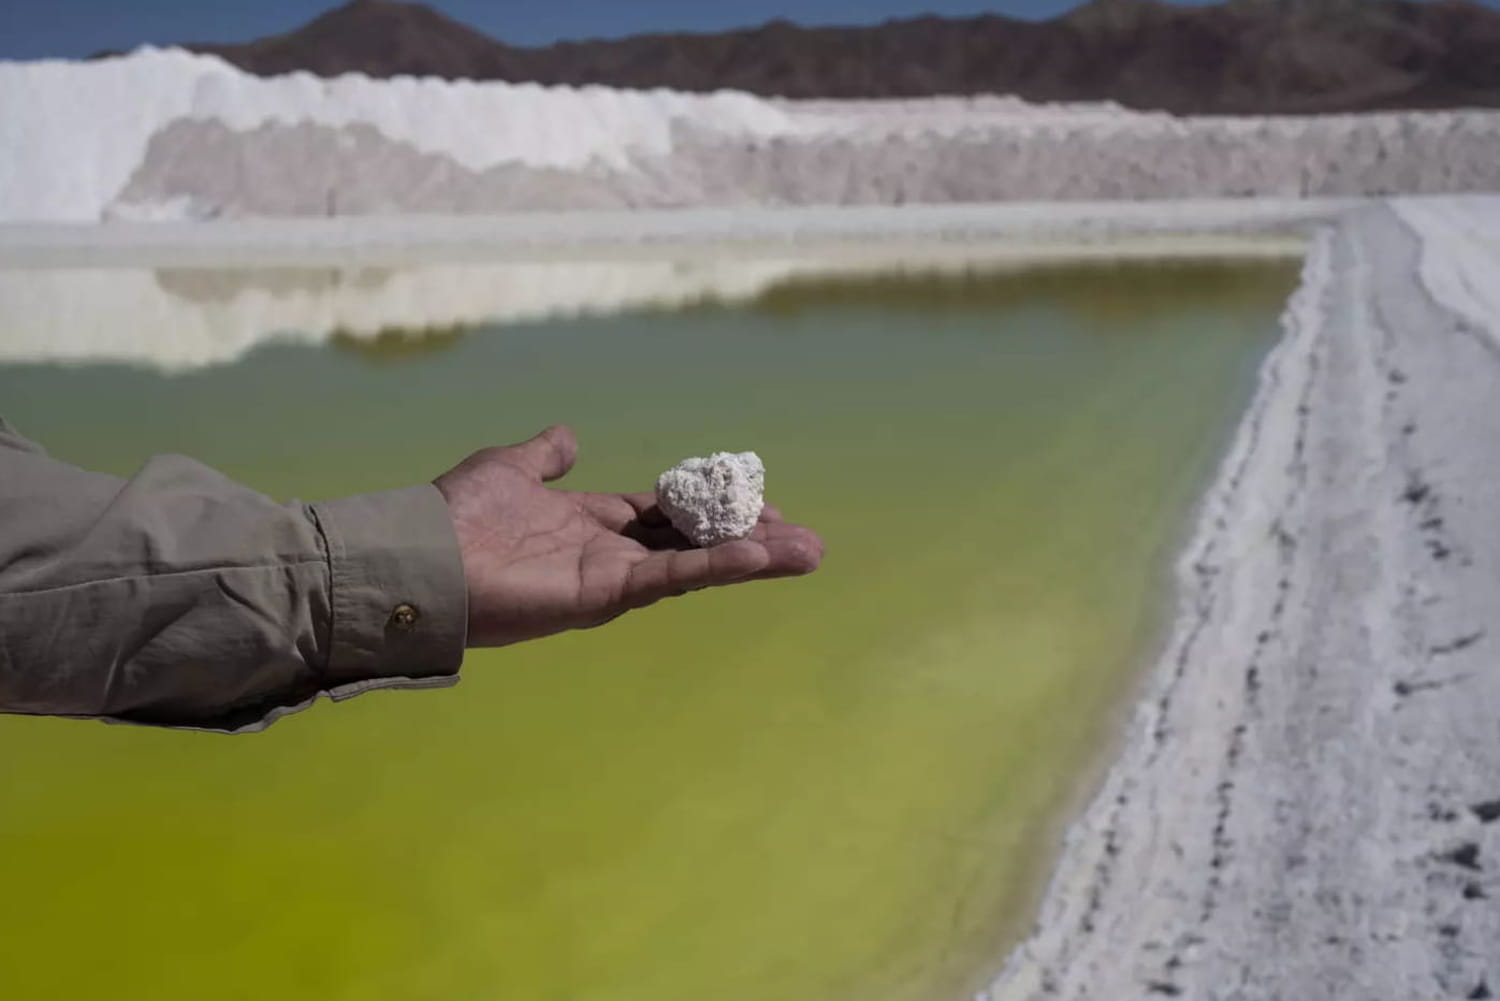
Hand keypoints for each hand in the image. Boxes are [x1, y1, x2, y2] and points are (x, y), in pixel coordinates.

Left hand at [434, 426, 823, 647]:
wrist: (423, 555)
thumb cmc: (457, 514)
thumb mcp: (507, 467)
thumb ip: (542, 456)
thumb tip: (566, 435)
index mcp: (591, 521)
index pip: (666, 514)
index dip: (711, 506)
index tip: (760, 500)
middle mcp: (610, 552)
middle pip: (695, 542)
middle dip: (750, 538)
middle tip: (805, 538)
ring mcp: (612, 577)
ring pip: (697, 564)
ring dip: (754, 558)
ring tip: (810, 553)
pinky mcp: (606, 595)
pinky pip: (671, 578)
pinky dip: (716, 567)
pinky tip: (761, 555)